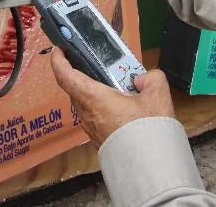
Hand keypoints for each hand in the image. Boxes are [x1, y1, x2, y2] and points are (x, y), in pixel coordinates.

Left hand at [50, 47, 175, 146]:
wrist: (150, 166)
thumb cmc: (147, 129)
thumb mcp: (157, 94)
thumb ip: (150, 78)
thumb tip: (141, 80)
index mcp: (93, 98)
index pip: (65, 76)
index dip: (58, 60)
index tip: (59, 49)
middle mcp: (86, 113)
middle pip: (75, 89)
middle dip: (81, 73)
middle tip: (95, 62)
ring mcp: (91, 129)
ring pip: (85, 103)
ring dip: (94, 92)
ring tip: (114, 84)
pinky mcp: (99, 139)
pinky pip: (94, 116)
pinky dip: (101, 106)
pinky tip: (122, 106)